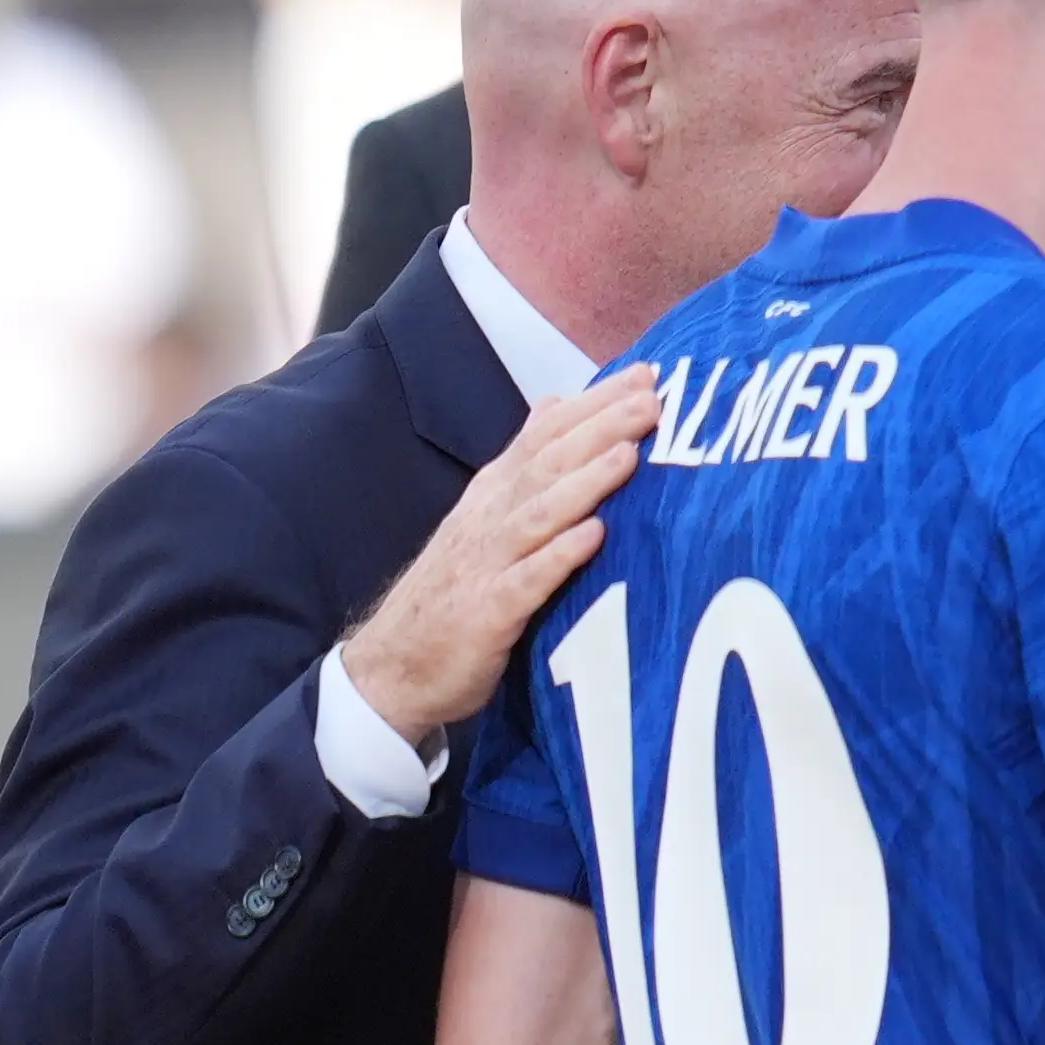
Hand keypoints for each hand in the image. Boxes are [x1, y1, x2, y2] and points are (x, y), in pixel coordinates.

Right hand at [343, 369, 658, 747]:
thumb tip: (557, 404)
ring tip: (630, 453)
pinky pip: (526, 581)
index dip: (594, 403)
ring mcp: (485, 564)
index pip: (546, 435)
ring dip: (585, 482)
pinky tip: (594, 536)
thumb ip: (524, 465)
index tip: (647, 375)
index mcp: (493, 494)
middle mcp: (488, 519)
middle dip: (601, 427)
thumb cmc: (455, 593)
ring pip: (539, 513)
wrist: (392, 669)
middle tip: (653, 398)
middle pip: (548, 462)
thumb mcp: (486, 518)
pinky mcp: (486, 614)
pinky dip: (559, 556)